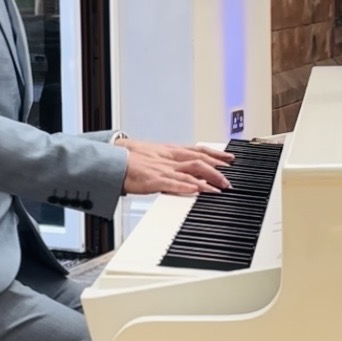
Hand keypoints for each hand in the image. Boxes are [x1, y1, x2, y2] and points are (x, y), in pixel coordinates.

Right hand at [117, 138, 233, 195]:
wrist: (111, 160)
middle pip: (199, 160)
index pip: (198, 150)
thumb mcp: (155, 155)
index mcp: (170, 151)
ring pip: (189, 171)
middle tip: (229, 180)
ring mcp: (162, 169)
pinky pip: (171, 183)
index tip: (231, 159)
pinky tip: (196, 190)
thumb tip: (187, 166)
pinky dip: (185, 186)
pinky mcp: (152, 180)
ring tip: (220, 188)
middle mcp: (169, 158)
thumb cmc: (131, 159)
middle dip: (217, 170)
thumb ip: (171, 160)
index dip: (216, 154)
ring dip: (207, 179)